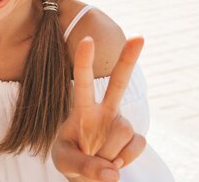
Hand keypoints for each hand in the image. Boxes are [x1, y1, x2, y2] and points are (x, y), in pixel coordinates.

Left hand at [51, 36, 145, 181]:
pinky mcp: (133, 138)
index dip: (84, 61)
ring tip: (98, 157)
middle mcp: (103, 110)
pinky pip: (135, 146)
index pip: (82, 81)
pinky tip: (114, 161)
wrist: (87, 174)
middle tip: (140, 36)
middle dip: (130, 60)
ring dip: (109, 153)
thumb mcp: (65, 162)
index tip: (87, 40)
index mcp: (81, 108)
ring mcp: (119, 123)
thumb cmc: (70, 159)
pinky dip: (123, 160)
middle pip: (119, 82)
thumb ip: (84, 166)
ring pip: (122, 131)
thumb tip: (112, 171)